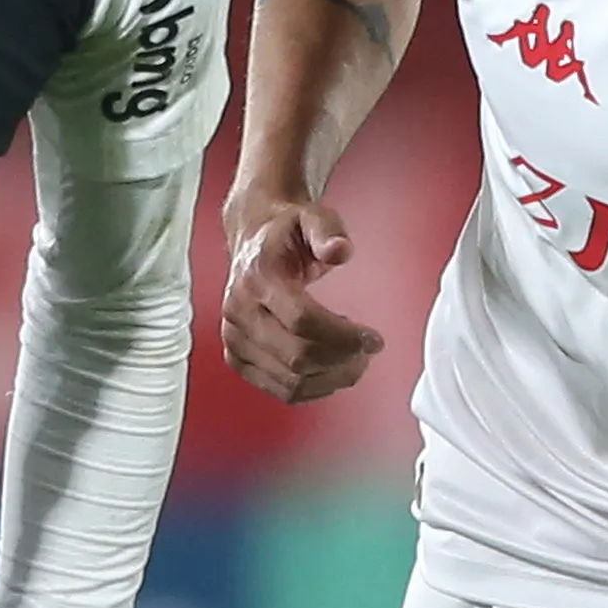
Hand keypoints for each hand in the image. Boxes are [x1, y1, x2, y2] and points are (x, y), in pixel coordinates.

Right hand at [220, 198, 382, 403]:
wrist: (253, 239)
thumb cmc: (286, 232)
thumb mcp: (313, 217)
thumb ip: (328, 231)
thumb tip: (340, 250)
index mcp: (257, 276)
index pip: (301, 321)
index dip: (343, 337)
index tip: (373, 339)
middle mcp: (239, 310)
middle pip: (297, 357)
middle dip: (343, 360)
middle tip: (367, 349)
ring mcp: (235, 338)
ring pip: (291, 382)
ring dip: (333, 378)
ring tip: (353, 359)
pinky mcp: (237, 358)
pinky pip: (281, 390)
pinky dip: (315, 388)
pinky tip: (331, 368)